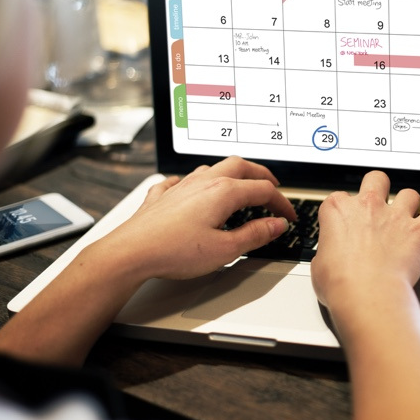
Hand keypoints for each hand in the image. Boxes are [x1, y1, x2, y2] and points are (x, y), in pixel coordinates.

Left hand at [98, 156, 296, 280]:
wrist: (130, 252)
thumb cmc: (174, 251)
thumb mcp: (225, 250)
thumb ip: (255, 235)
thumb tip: (275, 225)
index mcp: (223, 192)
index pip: (263, 191)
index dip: (281, 203)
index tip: (288, 216)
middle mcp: (203, 182)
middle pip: (241, 166)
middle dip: (261, 175)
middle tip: (272, 187)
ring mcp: (181, 186)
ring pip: (212, 168)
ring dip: (231, 174)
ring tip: (239, 185)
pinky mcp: (162, 196)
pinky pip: (180, 180)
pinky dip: (193, 182)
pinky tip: (191, 188)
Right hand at [311, 170, 419, 310]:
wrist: (366, 296)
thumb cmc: (341, 285)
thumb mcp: (318, 266)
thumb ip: (327, 253)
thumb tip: (329, 258)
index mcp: (338, 211)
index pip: (340, 198)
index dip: (345, 211)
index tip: (346, 223)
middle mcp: (368, 207)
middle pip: (376, 180)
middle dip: (378, 188)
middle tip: (378, 201)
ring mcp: (397, 217)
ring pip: (408, 194)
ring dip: (409, 202)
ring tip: (408, 213)